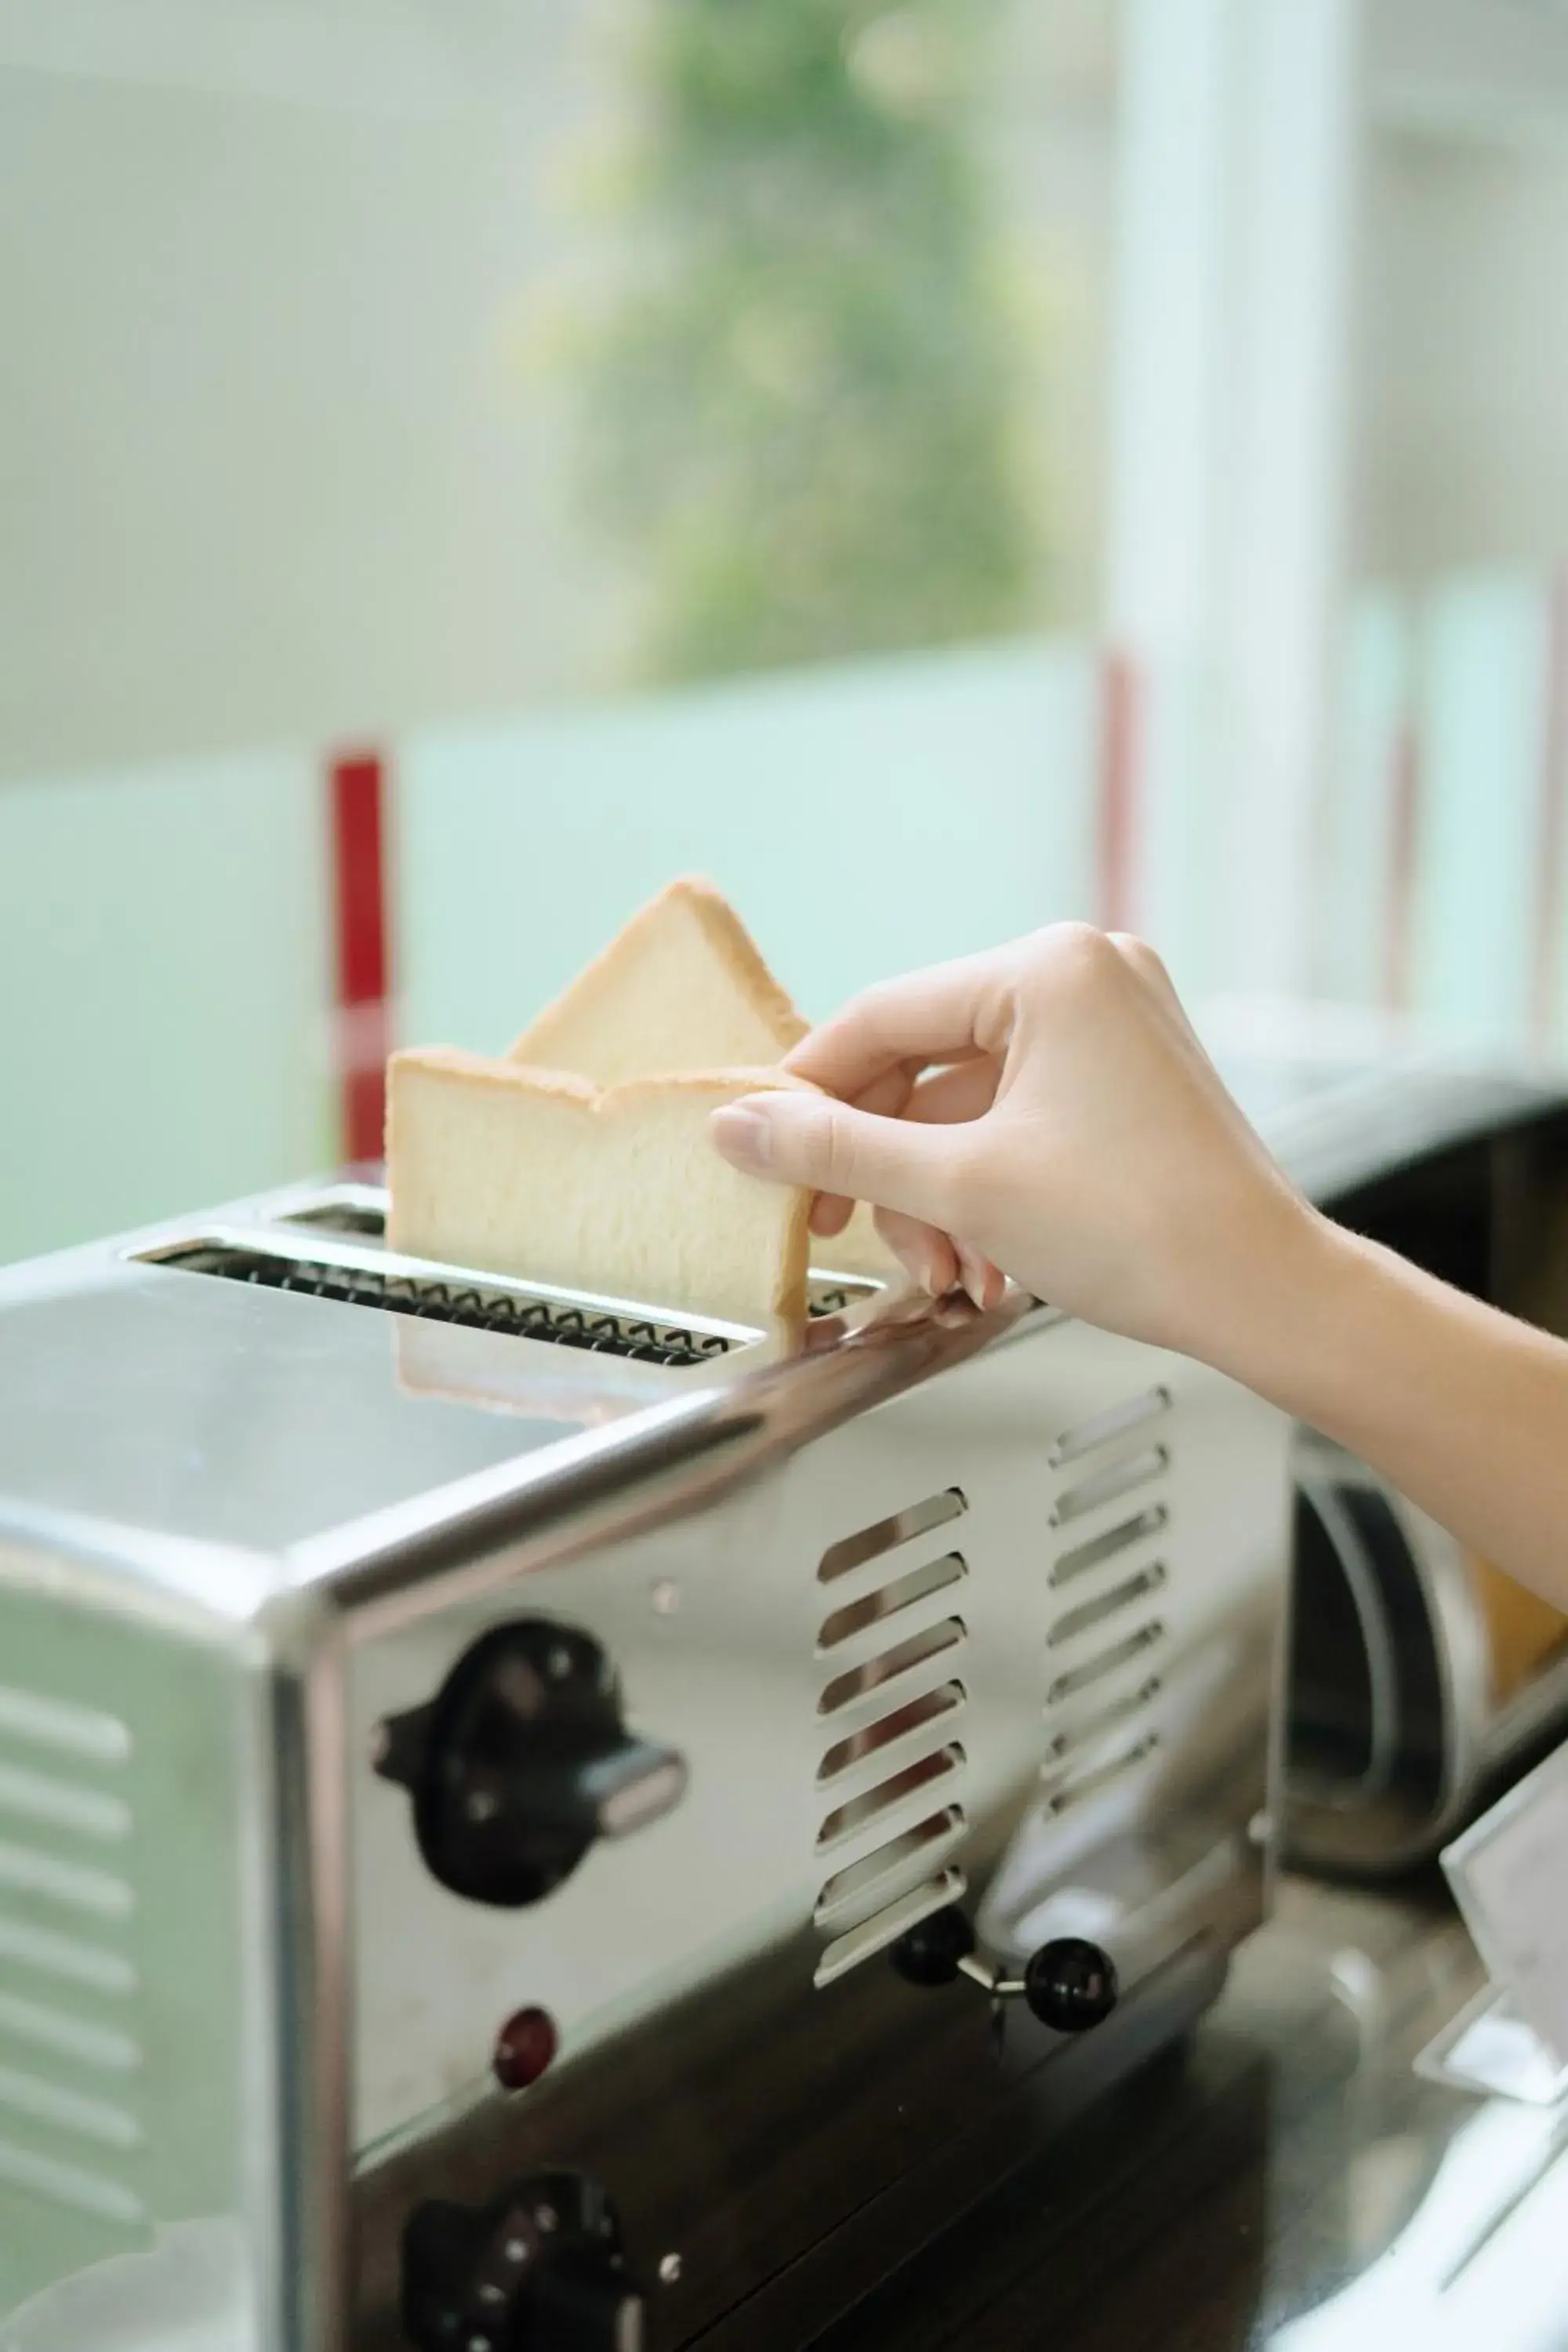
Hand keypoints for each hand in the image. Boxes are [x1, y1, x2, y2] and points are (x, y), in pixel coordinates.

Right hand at [709, 923, 1323, 1365]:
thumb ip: (837, 1152)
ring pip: (970, 1108)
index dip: (811, 1093)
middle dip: (889, 1170)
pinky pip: (1020, 1122)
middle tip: (840, 1230)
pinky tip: (989, 1262)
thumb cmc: (1143, 1230)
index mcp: (1049, 968)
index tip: (764, 1152)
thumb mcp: (960, 1187)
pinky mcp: (1129, 1079)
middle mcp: (1087, 975)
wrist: (1266, 1295)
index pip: (883, 1016)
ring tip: (947, 1272)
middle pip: (925, 1066)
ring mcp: (1115, 1026)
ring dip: (939, 1198)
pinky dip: (990, 1191)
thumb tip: (736, 1127)